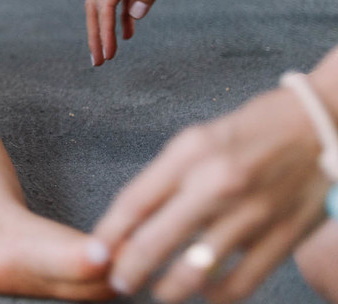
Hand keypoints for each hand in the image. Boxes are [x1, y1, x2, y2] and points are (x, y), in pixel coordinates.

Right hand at [87, 0, 201, 64]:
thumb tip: (133, 16)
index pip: (104, 4)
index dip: (104, 32)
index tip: (106, 55)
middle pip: (96, 4)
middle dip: (96, 34)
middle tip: (98, 62)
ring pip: (106, 0)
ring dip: (105, 26)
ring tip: (108, 52)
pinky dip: (121, 13)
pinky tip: (127, 30)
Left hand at [95, 87, 330, 302]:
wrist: (320, 125)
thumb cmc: (250, 132)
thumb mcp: (196, 140)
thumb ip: (165, 178)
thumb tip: (132, 222)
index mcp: (190, 153)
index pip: (134, 203)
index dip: (109, 235)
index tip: (96, 254)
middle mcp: (217, 183)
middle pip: (155, 242)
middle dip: (129, 271)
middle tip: (119, 282)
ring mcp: (252, 213)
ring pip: (194, 271)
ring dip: (168, 289)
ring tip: (158, 291)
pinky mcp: (283, 236)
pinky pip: (241, 283)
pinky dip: (216, 295)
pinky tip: (205, 293)